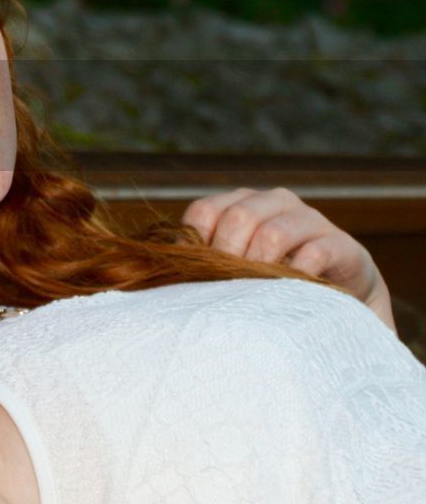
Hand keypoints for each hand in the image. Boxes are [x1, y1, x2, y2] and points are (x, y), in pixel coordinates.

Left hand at [179, 186, 385, 305]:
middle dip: (227, 256)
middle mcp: (275, 202)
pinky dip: (296, 275)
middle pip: (238, 217)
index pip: (204, 211)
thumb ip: (206, 263)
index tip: (197, 275)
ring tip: (255, 294)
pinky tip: (290, 293)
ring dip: (259, 267)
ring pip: (273, 233)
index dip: (196, 243)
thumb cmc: (272, 284)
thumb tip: (161, 273)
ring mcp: (310, 219)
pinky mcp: (342, 245)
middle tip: (227, 288)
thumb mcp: (236, 269)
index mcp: (241, 203)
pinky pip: (315, 253)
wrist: (338, 301)